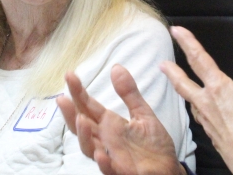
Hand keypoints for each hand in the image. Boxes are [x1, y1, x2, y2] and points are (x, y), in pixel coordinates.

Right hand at [58, 65, 184, 174]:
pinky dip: (103, 163)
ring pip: (89, 147)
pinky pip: (109, 169)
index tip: (70, 75)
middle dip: (70, 113)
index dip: (78, 92)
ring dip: (83, 135)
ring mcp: (111, 156)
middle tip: (63, 99)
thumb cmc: (153, 144)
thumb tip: (116, 67)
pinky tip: (100, 153)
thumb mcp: (142, 114)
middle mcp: (105, 139)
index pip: (88, 106)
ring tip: (81, 120)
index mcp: (109, 124)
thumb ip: (129, 93)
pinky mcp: (121, 171)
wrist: (169, 169)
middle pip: (81, 126)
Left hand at [161, 26, 232, 174]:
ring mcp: (208, 122)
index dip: (187, 42)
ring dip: (183, 92)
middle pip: (184, 84)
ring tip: (179, 87)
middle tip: (161, 65)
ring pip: (191, 103)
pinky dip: (199, 113)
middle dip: (172, 72)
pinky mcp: (214, 138)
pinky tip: (202, 115)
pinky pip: (201, 121)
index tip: (176, 31)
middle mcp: (208, 104)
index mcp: (219, 89)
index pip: (199, 59)